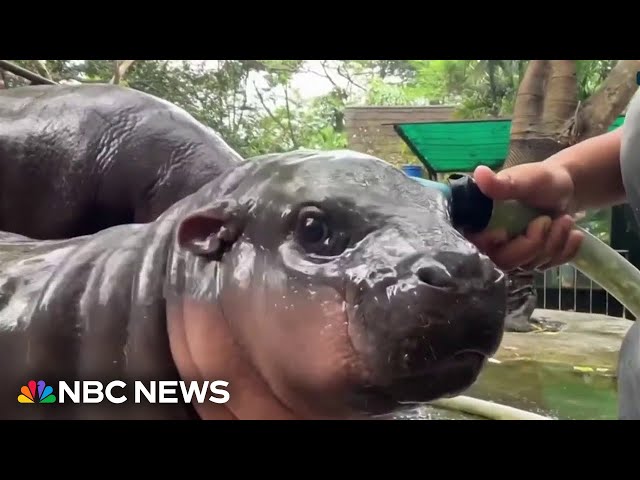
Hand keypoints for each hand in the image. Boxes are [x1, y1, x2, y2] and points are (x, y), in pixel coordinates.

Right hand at [466, 164, 584, 271]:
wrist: (565, 189)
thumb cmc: (541, 181)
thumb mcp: (524, 179)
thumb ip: (503, 183)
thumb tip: (479, 173)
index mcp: (483, 221)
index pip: (476, 243)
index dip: (489, 242)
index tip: (504, 233)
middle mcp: (493, 242)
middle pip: (505, 261)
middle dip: (533, 243)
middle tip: (549, 220)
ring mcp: (514, 253)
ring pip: (530, 265)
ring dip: (554, 242)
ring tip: (566, 219)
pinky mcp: (533, 260)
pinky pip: (548, 266)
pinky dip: (566, 250)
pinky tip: (574, 234)